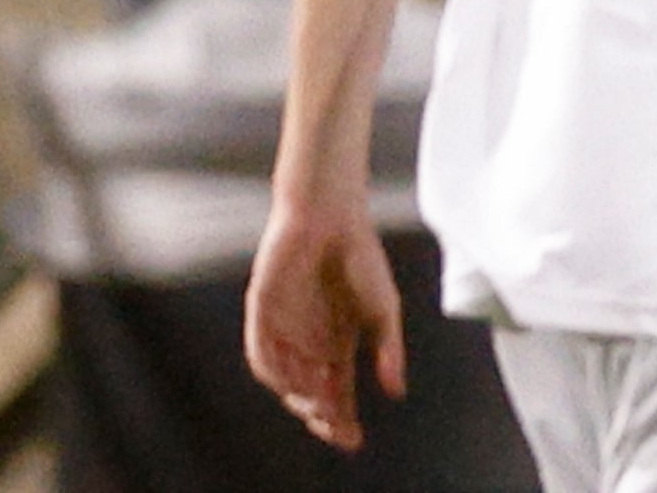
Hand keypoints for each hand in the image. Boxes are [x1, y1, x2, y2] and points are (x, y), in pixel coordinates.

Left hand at [245, 203, 406, 451]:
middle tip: (336, 429)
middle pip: (309, 392)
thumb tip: (395, 392)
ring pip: (285, 378)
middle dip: (322, 416)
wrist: (333, 216)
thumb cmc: (361, 258)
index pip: (336, 391)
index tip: (354, 440)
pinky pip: (261, 352)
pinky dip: (274, 371)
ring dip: (299, 397)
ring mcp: (284, 329)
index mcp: (336, 343)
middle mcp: (307, 342)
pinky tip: (291, 383)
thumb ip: (388, 350)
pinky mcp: (262, 311)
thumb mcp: (385, 309)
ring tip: (319, 407)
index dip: (343, 418)